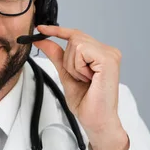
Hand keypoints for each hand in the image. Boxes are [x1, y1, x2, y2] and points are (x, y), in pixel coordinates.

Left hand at [32, 25, 128, 149]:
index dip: (57, 30)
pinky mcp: (108, 59)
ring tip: (86, 80)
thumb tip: (42, 40)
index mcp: (101, 53)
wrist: (96, 121)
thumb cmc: (87, 102)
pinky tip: (89, 79)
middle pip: (74, 38)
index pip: (76, 34)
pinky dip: (78, 67)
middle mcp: (108, 50)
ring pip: (75, 44)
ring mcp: (110, 54)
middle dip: (69, 60)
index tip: (40, 28)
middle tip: (80, 79)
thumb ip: (56, 56)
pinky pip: (81, 51)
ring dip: (73, 66)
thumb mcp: (66, 74)